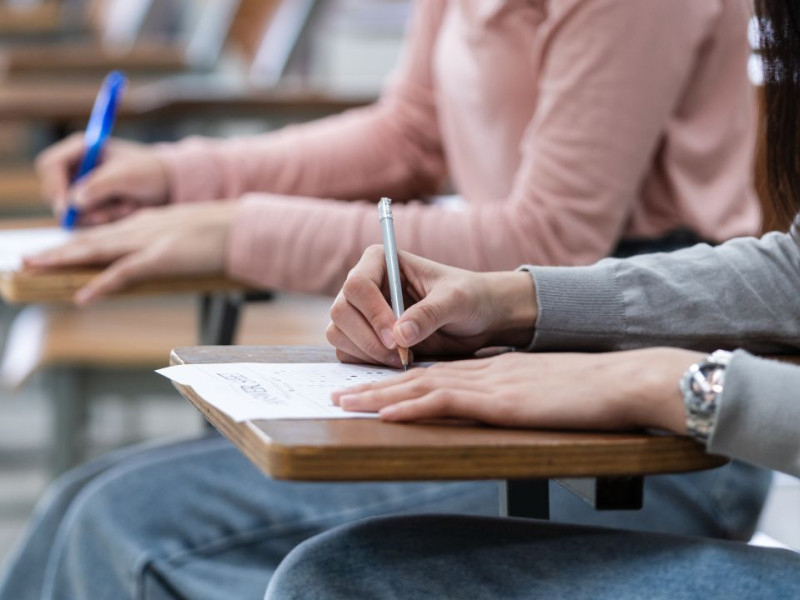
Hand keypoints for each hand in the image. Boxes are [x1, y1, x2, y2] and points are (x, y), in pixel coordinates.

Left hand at [23, 202, 236, 304]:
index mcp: (149, 222)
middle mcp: (141, 227)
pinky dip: (101, 285)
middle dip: (57, 250)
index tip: (56, 251)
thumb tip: (165, 257)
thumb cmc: (224, 233)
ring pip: (97, 250)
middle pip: (91, 239)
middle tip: (28, 259)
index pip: (105, 233)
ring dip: (63, 260)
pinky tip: (82, 296)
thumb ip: (171, 243)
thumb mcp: (190, 235)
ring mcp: (150, 241)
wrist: (243, 227)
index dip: (77, 243)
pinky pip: (124, 273)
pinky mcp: (161, 258)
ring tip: (35, 268)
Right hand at [36, 133, 169, 225]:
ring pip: (71, 211)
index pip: (50, 165)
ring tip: (127, 207)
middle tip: (105, 215)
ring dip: (99, 215)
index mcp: (81, 149)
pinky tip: (127, 211)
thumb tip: (74, 202)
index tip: (67, 206)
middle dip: (80, 208)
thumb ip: (99, 185)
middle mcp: (77, 168)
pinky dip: (107, 220)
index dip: (55, 186)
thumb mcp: (126, 175)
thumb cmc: (149, 171)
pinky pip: (86, 221)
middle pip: (55, 193)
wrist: (169, 185)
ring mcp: (82, 188)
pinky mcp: (91, 206)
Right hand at [327, 245, 536, 367]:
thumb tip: (400, 335)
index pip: (357, 284)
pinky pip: (347, 352)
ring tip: (403, 358)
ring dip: (366, 352)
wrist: (477, 319)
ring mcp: (360, 311)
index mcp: (380, 260)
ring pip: (338, 333)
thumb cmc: (468, 297)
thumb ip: (429, 314)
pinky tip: (396, 361)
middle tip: (400, 355)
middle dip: (368, 338)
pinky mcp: (363, 336)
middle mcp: (364, 284)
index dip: (373, 314)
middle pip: (341, 311)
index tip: (398, 338)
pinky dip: (366, 362)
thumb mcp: (456, 300)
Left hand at [333, 348, 701, 433]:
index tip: (371, 387)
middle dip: (375, 385)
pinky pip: (445, 402)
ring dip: (379, 395)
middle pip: (418, 376)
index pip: (436, 372)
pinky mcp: (499, 400)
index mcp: (492, 369)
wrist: (621, 379)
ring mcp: (489, 383)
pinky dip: (411, 406)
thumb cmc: (590, 389)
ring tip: (345, 401)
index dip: (399, 380)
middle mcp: (483, 371)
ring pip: (421, 386)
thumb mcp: (543, 388)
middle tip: (340, 392)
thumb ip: (518, 393)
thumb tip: (501, 402)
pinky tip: (386, 412)